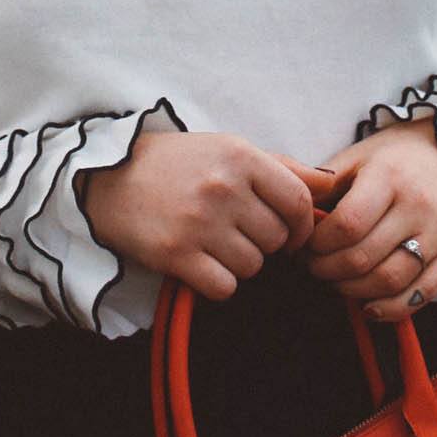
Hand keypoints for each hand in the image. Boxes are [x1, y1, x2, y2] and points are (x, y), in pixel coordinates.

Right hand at [79, 131, 326, 302]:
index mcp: (240, 156)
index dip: (302, 227)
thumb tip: (330, 184)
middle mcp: (223, 187)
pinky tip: (202, 264)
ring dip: (241, 263)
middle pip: (276, 239)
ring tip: (216, 245)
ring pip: (253, 266)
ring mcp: (199, 222)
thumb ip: (281, 168)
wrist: (107, 177)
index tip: (291, 235)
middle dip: (266, 244)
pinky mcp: (176, 254)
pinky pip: (224, 287)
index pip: (298, 201)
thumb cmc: (177, 163)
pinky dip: (218, 283)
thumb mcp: (228, 149)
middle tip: (240, 235)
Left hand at [297, 117, 436, 319]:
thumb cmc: (399, 156)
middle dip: (327, 270)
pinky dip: (391, 309)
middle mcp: (420, 206)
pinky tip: (368, 306)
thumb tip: (292, 215)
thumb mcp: (359, 156)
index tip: (304, 244)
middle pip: (364, 257)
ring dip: (353, 291)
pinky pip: (422, 294)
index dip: (317, 244)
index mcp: (390, 177)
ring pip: (390, 281)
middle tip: (313, 266)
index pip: (347, 225)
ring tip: (337, 281)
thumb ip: (325, 185)